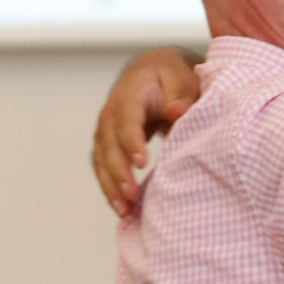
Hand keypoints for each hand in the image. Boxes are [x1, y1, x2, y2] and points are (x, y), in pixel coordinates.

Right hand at [92, 48, 201, 215]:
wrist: (155, 75)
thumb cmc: (172, 78)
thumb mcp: (182, 80)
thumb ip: (181, 96)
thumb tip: (176, 110)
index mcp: (130, 93)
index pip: (126, 118)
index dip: (131, 140)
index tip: (142, 163)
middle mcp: (111, 111)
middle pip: (109, 142)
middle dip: (118, 170)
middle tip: (132, 194)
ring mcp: (106, 128)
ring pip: (101, 158)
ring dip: (110, 185)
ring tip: (125, 209)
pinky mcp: (108, 143)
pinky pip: (103, 167)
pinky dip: (110, 187)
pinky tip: (122, 208)